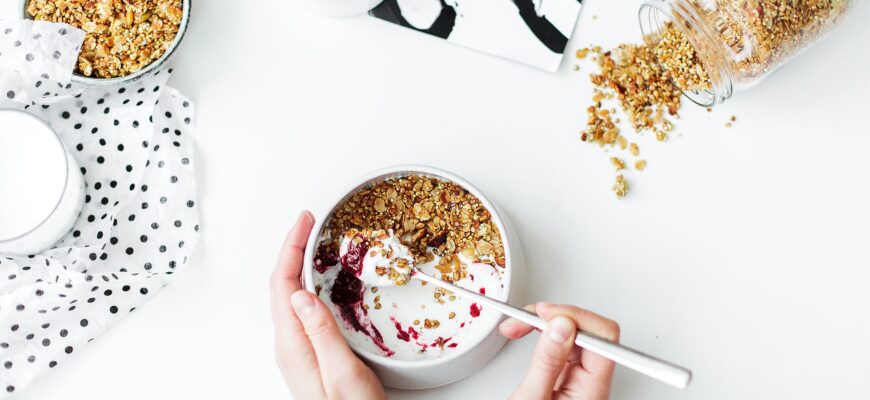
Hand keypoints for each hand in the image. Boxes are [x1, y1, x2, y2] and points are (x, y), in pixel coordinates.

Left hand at [270, 211, 385, 399]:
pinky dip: (308, 285)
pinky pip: (301, 310)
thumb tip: (301, 294)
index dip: (291, 247)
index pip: (283, 285)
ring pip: (290, 297)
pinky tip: (321, 282)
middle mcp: (289, 346)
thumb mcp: (344, 375)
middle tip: (310, 222)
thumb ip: (322, 334)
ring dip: (298, 265)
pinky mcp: (308, 355)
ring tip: (314, 243)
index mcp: (293, 345)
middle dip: (292, 249)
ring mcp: (297, 351)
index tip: (305, 221)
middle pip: (281, 286)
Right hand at [500, 303, 619, 399]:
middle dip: (556, 317)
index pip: (603, 337)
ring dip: (545, 323)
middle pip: (589, 331)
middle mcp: (592, 384)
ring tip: (519, 325)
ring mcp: (580, 380)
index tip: (545, 315)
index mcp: (593, 391)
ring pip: (573, 334)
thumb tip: (561, 326)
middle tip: (527, 318)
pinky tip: (526, 333)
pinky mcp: (566, 377)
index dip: (574, 318)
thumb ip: (547, 361)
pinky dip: (542, 334)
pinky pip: (562, 345)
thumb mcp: (532, 399)